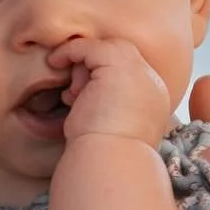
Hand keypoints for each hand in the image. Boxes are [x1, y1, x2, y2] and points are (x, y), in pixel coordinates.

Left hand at [50, 35, 170, 147]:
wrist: (109, 162)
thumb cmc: (101, 154)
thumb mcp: (109, 127)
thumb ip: (106, 105)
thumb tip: (80, 93)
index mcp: (153, 101)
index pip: (126, 75)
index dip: (100, 79)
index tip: (80, 96)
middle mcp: (152, 84)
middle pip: (119, 58)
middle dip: (92, 71)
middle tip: (75, 96)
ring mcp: (139, 73)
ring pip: (105, 52)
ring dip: (82, 69)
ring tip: (74, 97)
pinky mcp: (119, 67)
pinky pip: (91, 46)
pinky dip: (70, 51)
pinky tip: (55, 62)